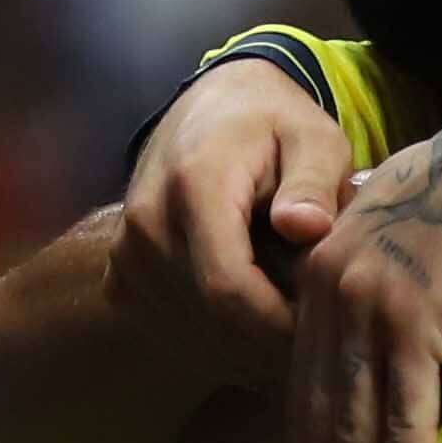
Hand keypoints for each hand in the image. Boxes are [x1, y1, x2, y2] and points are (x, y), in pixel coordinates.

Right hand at [116, 60, 356, 367]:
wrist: (212, 107)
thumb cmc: (276, 126)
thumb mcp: (313, 139)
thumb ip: (313, 182)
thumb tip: (307, 227)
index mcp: (194, 187)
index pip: (228, 289)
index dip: (279, 324)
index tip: (321, 323)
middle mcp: (147, 224)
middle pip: (211, 317)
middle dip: (269, 333)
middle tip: (314, 315)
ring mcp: (126, 252)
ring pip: (192, 329)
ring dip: (243, 336)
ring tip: (284, 300)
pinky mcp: (120, 272)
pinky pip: (170, 324)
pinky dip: (214, 331)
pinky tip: (248, 304)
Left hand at [283, 81, 441, 442]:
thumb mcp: (420, 246)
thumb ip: (393, 294)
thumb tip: (400, 345)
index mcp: (325, 267)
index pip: (307, 379)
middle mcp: (331, 286)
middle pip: (320, 411)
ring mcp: (369, 303)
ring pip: (354, 424)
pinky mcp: (416, 319)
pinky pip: (409, 418)